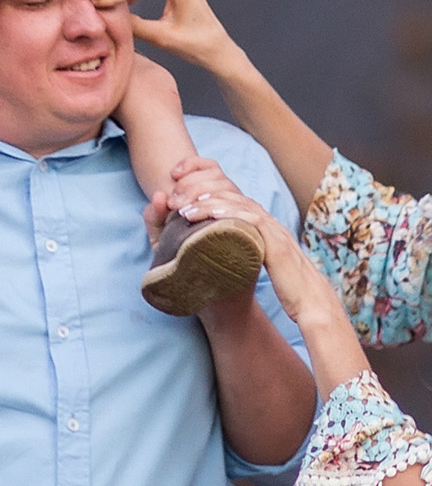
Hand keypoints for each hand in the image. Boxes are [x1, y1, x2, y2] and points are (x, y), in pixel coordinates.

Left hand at [167, 155, 335, 326]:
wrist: (311, 303)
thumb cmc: (284, 286)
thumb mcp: (255, 261)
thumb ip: (238, 248)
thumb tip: (212, 244)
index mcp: (257, 221)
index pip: (227, 191)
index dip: (202, 182)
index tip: (177, 185)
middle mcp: (264, 219)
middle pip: (228, 190)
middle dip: (198, 188)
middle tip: (173, 195)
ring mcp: (271, 228)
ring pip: (236, 202)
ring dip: (206, 202)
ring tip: (182, 208)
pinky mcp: (275, 242)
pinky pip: (250, 220)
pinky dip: (228, 214)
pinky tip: (209, 214)